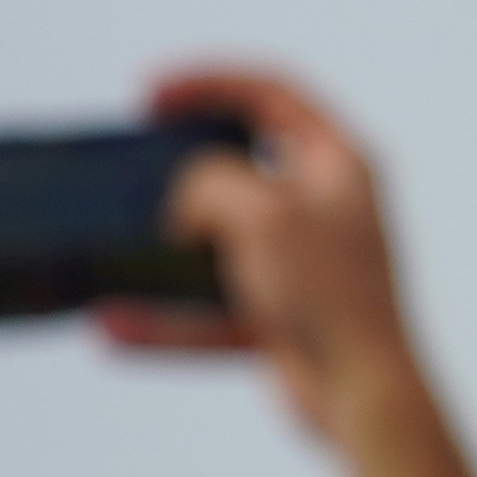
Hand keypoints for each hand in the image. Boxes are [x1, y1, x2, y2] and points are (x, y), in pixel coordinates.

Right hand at [104, 65, 420, 442]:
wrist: (363, 394)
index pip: (273, 93)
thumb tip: (183, 201)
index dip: (209, 82)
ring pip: (218, 241)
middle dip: (184, 163)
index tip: (148, 95)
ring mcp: (302, 264)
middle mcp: (325, 208)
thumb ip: (213, 182)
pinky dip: (165, 318)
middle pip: (242, 164)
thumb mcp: (263, 213)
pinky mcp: (281, 317)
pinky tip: (112, 326)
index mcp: (340, 164)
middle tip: (134, 162)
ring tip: (113, 241)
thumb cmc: (329, 293)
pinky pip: (209, 310)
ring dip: (165, 247)